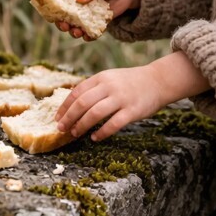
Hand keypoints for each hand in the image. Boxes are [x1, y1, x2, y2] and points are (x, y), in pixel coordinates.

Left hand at [54, 51, 211, 140]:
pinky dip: (101, 133)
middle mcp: (110, 86)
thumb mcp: (111, 78)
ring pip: (94, 114)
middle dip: (69, 118)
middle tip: (61, 129)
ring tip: (75, 134)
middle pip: (82, 103)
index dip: (64, 106)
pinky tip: (95, 138)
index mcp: (102, 78)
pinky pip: (113, 124)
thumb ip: (94, 88)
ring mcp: (121, 98)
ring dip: (81, 126)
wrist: (158, 81)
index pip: (77, 92)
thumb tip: (72, 105)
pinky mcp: (132, 111)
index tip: (57, 117)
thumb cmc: (131, 82)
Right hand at [55, 0, 139, 40]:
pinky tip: (88, 37)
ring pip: (74, 23)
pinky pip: (88, 29)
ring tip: (77, 33)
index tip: (52, 10)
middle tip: (65, 26)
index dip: (53, 1)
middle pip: (63, 11)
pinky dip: (87, 34)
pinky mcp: (93, 20)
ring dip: (73, 29)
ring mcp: (84, 11)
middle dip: (61, 20)